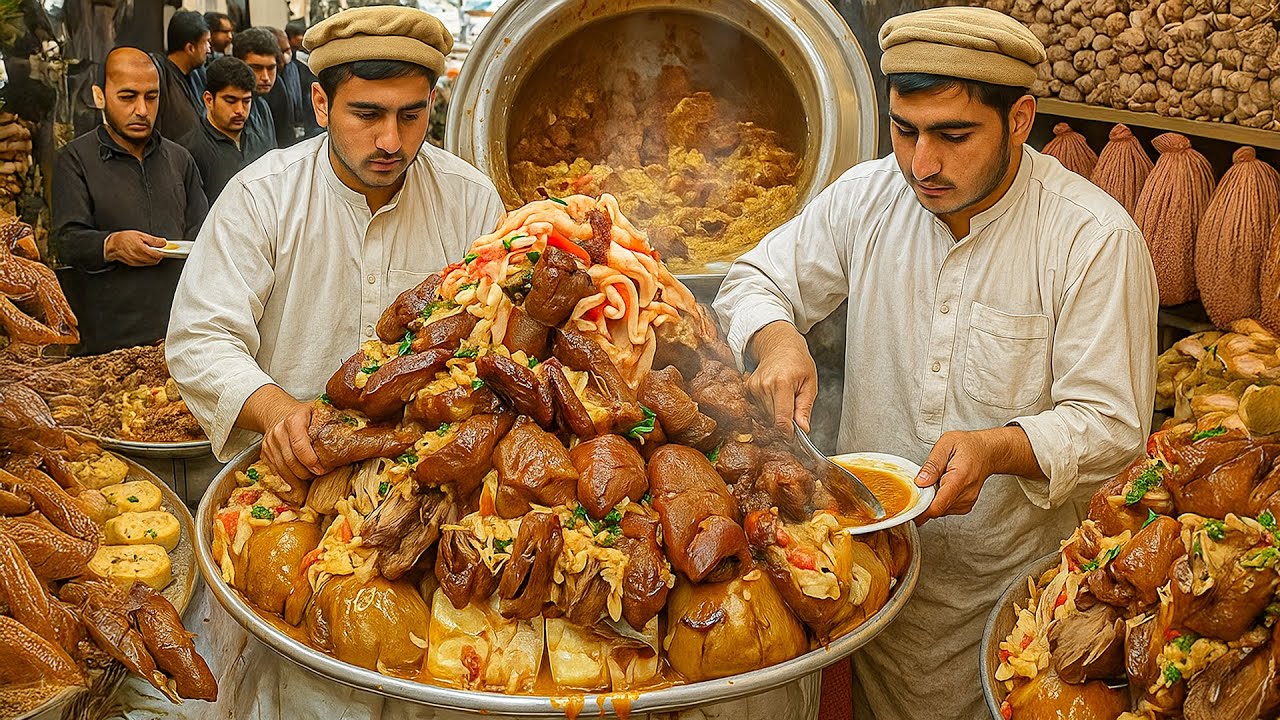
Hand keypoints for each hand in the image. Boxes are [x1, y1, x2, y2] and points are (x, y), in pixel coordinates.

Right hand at [104, 231, 165, 266]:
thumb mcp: (140, 235)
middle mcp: (140, 257)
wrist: (111, 245)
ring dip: (153, 258)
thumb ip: (153, 240)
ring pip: (150, 263)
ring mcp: (137, 262)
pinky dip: (147, 260)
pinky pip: (144, 264)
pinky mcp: (134, 264)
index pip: (158, 254)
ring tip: (151, 250)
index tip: (166, 249)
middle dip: (159, 255)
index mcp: (142, 249)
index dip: (163, 252)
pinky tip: (145, 254)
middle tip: (159, 249)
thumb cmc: (123, 239)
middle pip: (155, 260)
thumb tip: (163, 242)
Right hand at [240, 385, 326, 483]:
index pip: (300, 444)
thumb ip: (333, 418)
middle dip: (306, 473)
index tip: (321, 470)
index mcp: (294, 420)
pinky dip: (287, 480)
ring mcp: (269, 442)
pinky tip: (297, 484)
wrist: (278, 412)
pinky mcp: (264, 452)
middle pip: (291, 460)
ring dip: (297, 479)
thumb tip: (355, 429)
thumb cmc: (304, 415)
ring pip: (282, 468)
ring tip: (309, 480)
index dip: (310, 460)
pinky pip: (275, 471)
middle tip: (318, 476)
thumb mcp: (319, 410)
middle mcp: (279, 431)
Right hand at [745, 320, 817, 436]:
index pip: (782, 419)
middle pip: (773, 419)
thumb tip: (803, 429)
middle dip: (784, 423)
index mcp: (782, 383)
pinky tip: (774, 396)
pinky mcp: (747, 388)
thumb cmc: (798, 361)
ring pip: (765, 416)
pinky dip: (768, 408)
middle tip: (794, 415)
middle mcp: (764, 385)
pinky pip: (758, 408)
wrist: (780, 344)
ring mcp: (753, 386)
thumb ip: (805, 408)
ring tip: (785, 399)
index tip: (793, 437)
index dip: (788, 433)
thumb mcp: (810, 383)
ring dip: (776, 414)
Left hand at [913, 426, 1043, 523]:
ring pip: (940, 510)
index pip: (939, 504)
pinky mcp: (965, 506)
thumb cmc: (968, 446)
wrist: (987, 452)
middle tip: (924, 482)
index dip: (922, 510)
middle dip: (925, 500)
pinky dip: (939, 500)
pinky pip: (946, 509)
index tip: (911, 509)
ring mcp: (967, 501)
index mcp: (959, 478)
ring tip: (937, 481)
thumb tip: (921, 481)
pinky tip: (943, 487)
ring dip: (932, 499)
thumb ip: (932, 464)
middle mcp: (965, 493)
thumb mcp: (946, 444)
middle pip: (937, 508)